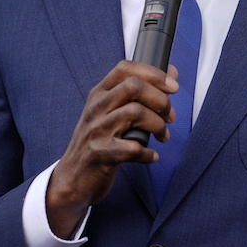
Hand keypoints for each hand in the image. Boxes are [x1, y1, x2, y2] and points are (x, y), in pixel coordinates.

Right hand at [46, 60, 178, 238]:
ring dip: (158, 125)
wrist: (73, 177)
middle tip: (170, 116)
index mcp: (99, 94)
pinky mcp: (101, 154)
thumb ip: (139, 94)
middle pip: (134, 87)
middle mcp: (96, 108)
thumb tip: (172, 73)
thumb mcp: (112, 112)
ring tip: (163, 136)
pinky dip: (148, 153)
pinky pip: (133, 148)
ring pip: (135, 113)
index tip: (173, 86)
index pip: (125, 68)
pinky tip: (151, 156)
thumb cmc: (99, 141)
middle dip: (161, 100)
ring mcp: (97, 130)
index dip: (154, 73)